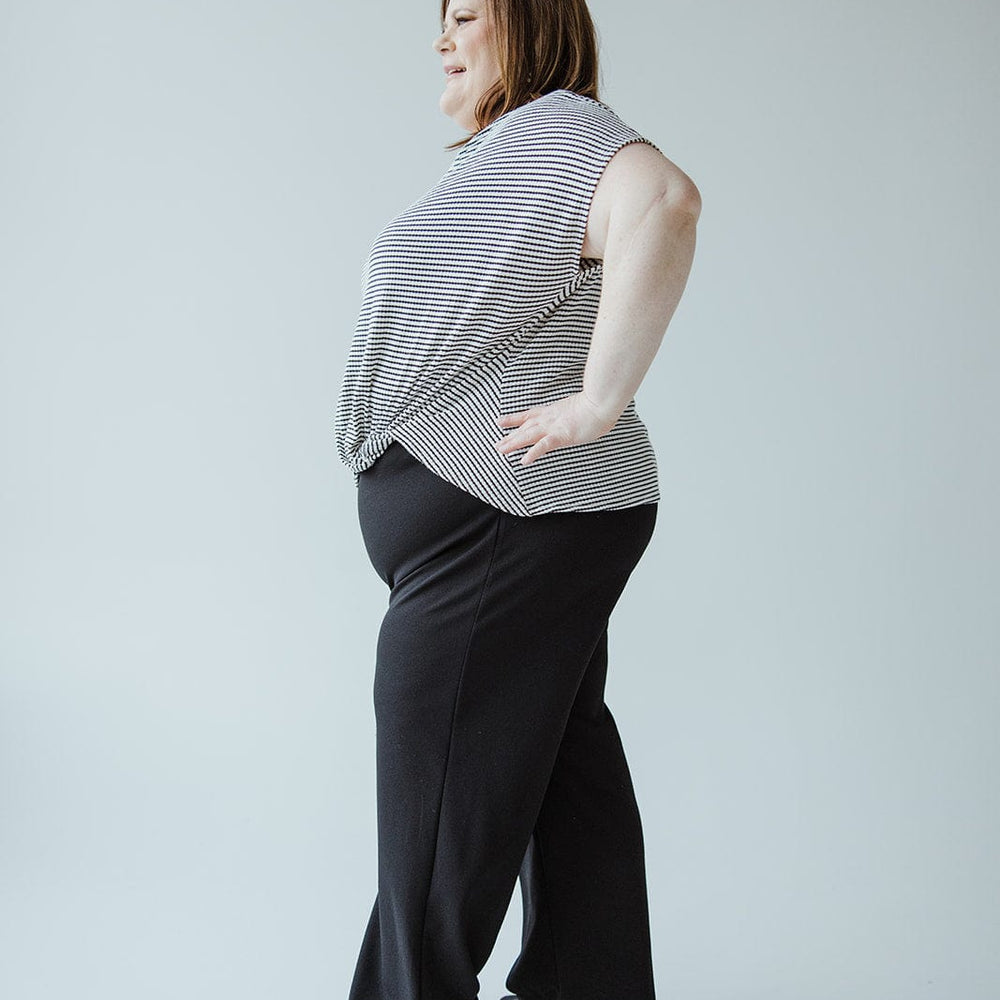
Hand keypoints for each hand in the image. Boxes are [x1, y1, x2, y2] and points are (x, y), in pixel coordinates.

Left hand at [493, 390, 621, 465]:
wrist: (602, 402)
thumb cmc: (598, 404)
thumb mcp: (580, 406)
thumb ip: (574, 412)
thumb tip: (577, 416)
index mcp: (553, 411)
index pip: (529, 415)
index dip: (514, 419)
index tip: (500, 421)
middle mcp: (549, 418)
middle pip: (524, 427)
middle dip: (510, 436)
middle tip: (497, 445)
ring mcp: (554, 427)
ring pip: (528, 436)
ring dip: (513, 443)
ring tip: (500, 450)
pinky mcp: (561, 435)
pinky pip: (543, 446)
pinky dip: (532, 453)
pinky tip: (524, 461)